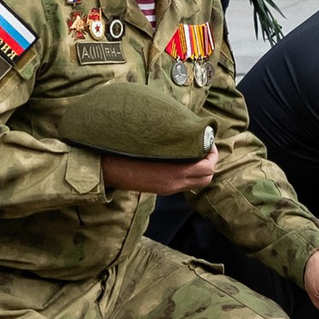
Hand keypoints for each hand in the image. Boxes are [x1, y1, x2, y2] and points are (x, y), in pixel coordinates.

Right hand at [101, 148, 217, 194]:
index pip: (207, 167)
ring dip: (201, 169)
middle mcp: (174, 182)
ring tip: (195, 154)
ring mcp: (169, 187)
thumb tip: (186, 128)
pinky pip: (185, 184)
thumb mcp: (154, 139)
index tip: (207, 141)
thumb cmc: (128, 148)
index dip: (212, 153)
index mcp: (175, 170)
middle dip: (210, 162)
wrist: (107, 168)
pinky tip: (183, 161)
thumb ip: (172, 138)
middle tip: (205, 148)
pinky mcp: (162, 189)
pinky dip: (190, 174)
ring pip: (198, 183)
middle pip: (207, 177)